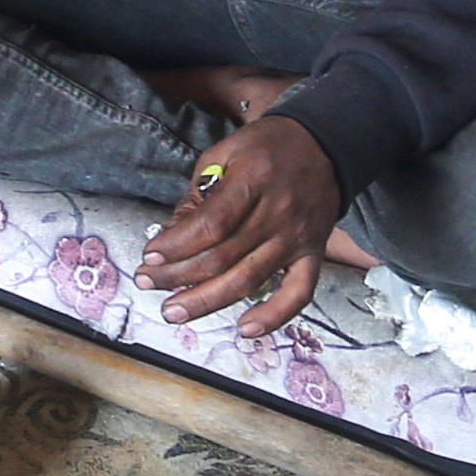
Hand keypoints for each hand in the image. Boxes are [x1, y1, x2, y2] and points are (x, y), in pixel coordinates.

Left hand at [139, 112, 342, 337]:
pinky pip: (297, 293)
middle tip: (149, 284)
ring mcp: (297, 238)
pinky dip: (274, 316)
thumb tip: (171, 234)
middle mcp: (277, 213)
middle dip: (178, 276)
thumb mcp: (225, 153)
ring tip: (174, 311)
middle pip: (223, 257)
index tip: (150, 257)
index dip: (176, 245)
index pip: (210, 224)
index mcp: (254, 180)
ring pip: (249, 280)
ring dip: (207, 301)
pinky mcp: (313, 255)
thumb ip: (199, 193)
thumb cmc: (268, 148)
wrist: (326, 145)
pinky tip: (246, 329)